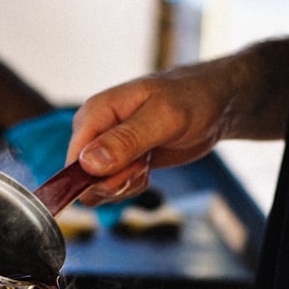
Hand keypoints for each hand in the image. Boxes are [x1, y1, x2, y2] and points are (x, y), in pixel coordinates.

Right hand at [67, 34, 288, 204]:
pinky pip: (113, 189)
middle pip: (83, 180)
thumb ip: (125, 141)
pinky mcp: (120, 162)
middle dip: (115, 183)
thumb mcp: (163, 118)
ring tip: (148, 163)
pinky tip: (148, 168)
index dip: (95, 178)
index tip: (129, 171)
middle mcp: (94, 132)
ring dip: (126, 186)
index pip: (73, 160)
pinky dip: (133, 186)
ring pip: (98, 189)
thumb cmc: (192, 99)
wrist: (215, 103)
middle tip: (143, 167)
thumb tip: (88, 164)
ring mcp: (106, 149)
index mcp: (95, 114)